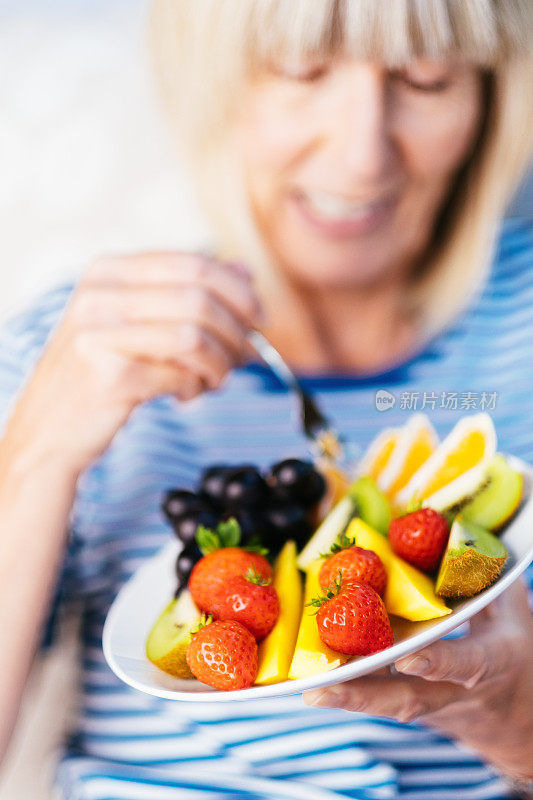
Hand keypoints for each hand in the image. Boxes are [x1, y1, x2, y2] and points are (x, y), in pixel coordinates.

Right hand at [4, 253, 261, 475]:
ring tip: (214, 380)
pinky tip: (185, 395)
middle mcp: (100, 295)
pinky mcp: (108, 376)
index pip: (194, 264)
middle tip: (245, 356)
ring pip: (195, 337)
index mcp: (109, 272)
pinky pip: (180, 376)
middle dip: (236, 332)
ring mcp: (99, 334)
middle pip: (200, 299)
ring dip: (220, 364)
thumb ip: (188, 294)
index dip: (238, 292)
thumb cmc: (101, 374)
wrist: (49, 431)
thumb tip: (246, 271)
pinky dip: (195, 388)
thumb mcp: (139, 323)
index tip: (259, 319)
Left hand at [304, 580, 532, 779]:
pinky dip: (349, 689)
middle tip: (322, 690)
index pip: (465, 664)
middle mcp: (456, 691)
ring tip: (309, 689)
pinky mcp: (413, 704)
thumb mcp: (515, 613)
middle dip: (365, 695)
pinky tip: (314, 681)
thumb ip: (492, 578)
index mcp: (492, 663)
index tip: (408, 659)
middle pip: (408, 699)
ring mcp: (432, 704)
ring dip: (348, 697)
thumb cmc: (515, 651)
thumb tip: (466, 531)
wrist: (518, 719)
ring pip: (387, 705)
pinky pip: (380, 697)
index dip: (438, 662)